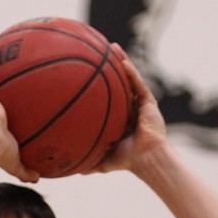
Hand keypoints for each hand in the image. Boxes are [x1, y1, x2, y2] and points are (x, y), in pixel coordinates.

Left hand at [84, 46, 167, 174]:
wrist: (146, 159)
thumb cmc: (127, 160)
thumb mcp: (102, 159)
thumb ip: (88, 161)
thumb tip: (69, 171)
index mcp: (118, 116)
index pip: (107, 94)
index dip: (98, 82)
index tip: (85, 71)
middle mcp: (128, 106)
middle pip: (117, 81)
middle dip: (108, 65)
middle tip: (96, 51)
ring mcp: (139, 103)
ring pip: (129, 77)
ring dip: (121, 61)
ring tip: (111, 47)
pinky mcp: (148, 102)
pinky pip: (138, 84)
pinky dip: (131, 73)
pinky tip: (123, 62)